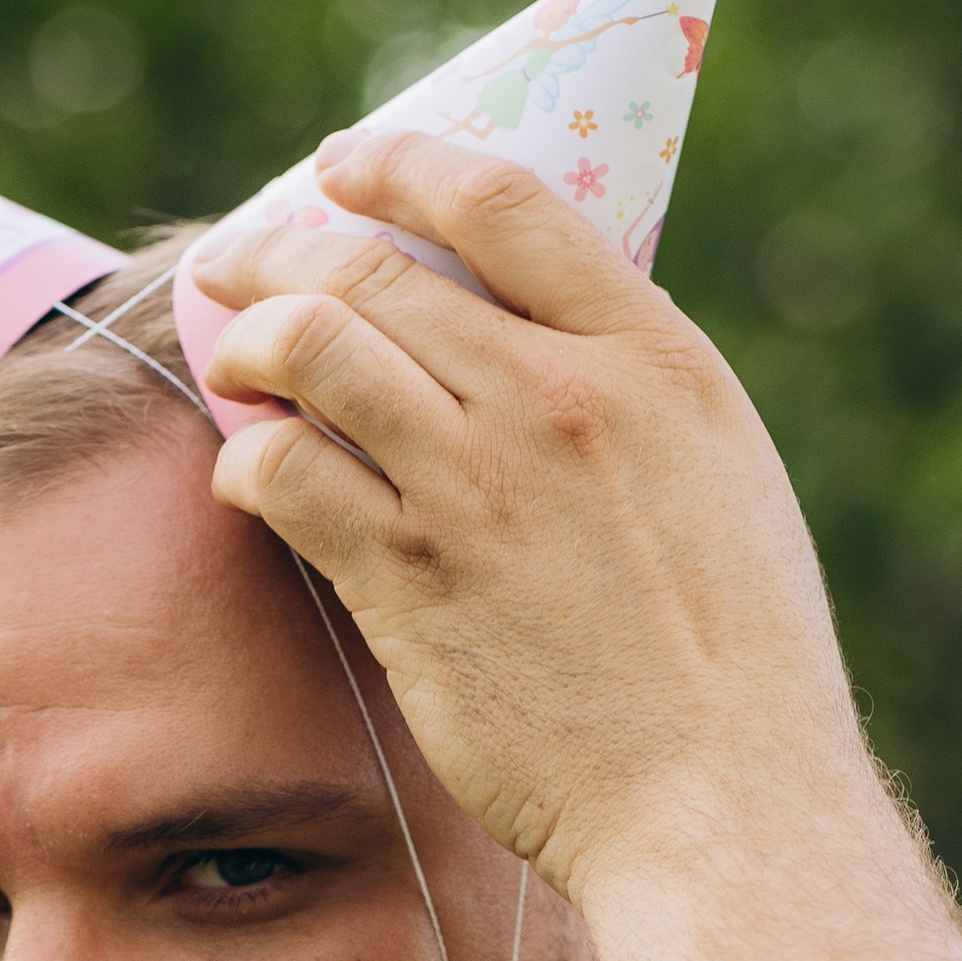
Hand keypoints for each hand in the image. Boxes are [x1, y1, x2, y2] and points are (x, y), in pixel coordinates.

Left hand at [189, 133, 868, 901]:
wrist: (720, 795)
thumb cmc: (729, 654)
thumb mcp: (716, 473)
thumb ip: (623, 394)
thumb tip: (520, 344)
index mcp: (651, 357)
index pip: (501, 200)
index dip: (397, 165)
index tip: (338, 165)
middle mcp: (556, 400)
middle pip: (373, 269)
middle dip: (280, 253)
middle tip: (235, 269)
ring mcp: (475, 486)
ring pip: (313, 348)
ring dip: (248, 344)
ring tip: (232, 366)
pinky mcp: (409, 579)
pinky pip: (283, 473)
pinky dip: (245, 460)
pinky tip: (246, 480)